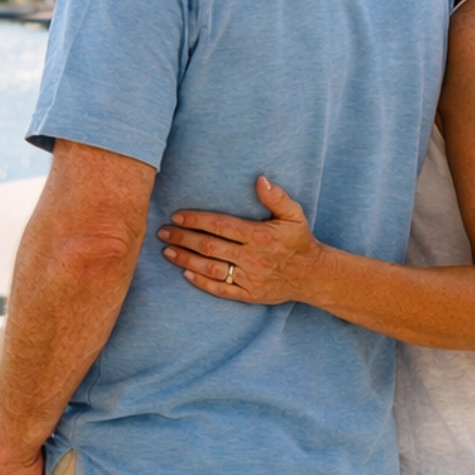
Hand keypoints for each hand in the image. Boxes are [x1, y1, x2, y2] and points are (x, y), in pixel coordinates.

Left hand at [159, 176, 320, 304]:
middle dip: (183, 238)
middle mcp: (252, 257)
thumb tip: (260, 179)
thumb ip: (276, 197)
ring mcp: (249, 278)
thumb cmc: (299, 241)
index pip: (221, 225)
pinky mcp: (249, 295)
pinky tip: (185, 272)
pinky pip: (221, 290)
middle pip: (209, 246)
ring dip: (185, 259)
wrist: (312, 275)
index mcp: (259, 236)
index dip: (196, 220)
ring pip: (211, 268)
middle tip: (162, 233)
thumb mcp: (294, 215)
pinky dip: (201, 282)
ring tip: (166, 251)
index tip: (177, 216)